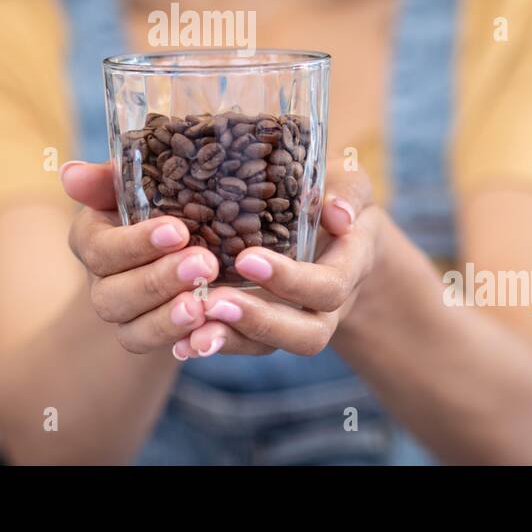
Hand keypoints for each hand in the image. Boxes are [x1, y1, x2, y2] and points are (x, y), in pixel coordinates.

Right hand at [62, 160, 218, 355]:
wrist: (180, 237)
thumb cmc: (156, 199)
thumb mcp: (135, 182)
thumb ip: (106, 179)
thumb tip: (70, 173)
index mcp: (91, 238)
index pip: (101, 248)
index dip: (136, 243)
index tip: (177, 232)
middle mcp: (100, 281)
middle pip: (114, 294)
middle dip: (159, 280)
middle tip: (204, 264)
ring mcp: (122, 314)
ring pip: (132, 329)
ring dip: (168, 317)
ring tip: (202, 304)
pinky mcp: (145, 336)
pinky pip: (154, 347)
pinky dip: (179, 339)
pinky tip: (208, 326)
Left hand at [177, 166, 380, 358]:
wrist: (337, 234)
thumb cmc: (334, 197)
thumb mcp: (347, 184)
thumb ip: (347, 192)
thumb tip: (337, 213)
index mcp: (349, 267)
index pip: (328, 287)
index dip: (291, 280)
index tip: (246, 259)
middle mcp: (327, 305)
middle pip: (306, 334)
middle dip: (259, 321)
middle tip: (213, 302)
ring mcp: (296, 320)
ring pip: (270, 347)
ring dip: (231, 340)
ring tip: (192, 332)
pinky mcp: (265, 325)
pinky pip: (244, 344)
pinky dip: (215, 342)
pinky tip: (181, 342)